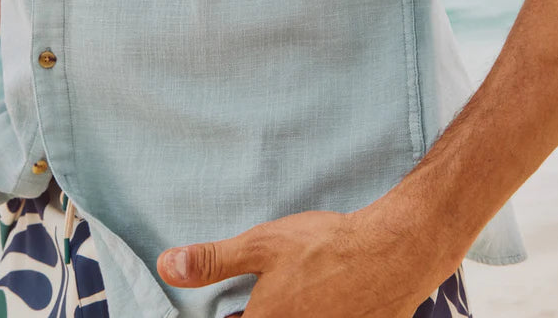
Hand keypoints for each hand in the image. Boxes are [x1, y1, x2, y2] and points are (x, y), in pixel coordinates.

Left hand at [157, 201, 459, 317]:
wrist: (391, 253)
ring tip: (298, 291)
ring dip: (285, 310)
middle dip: (252, 311)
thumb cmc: (324, 247)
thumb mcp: (261, 246)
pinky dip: (313, 312)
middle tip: (261, 295)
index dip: (226, 315)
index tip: (228, 308)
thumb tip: (167, 267)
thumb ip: (212, 262)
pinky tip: (318, 298)